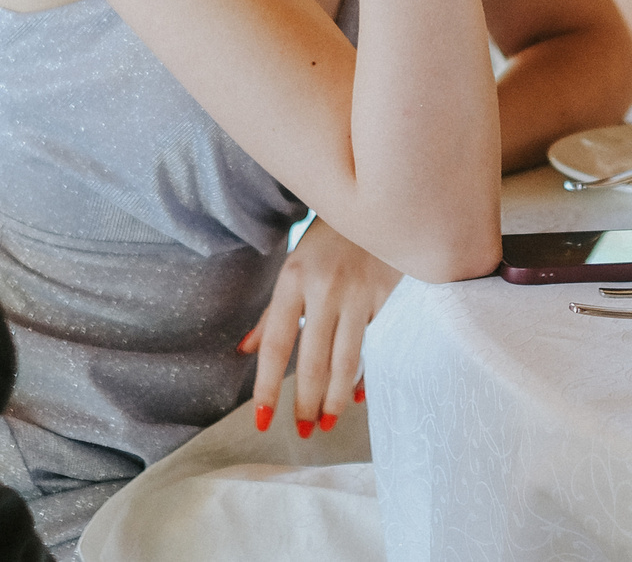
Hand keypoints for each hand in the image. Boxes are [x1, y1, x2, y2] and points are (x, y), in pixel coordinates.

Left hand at [240, 218, 403, 436]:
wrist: (377, 201)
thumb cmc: (329, 238)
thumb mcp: (294, 267)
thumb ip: (273, 314)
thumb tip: (246, 351)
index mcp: (293, 280)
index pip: (276, 344)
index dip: (268, 386)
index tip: (264, 420)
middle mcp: (324, 289)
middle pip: (312, 360)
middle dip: (305, 402)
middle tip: (303, 430)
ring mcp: (357, 293)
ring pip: (346, 360)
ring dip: (335, 398)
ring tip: (326, 423)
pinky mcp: (385, 295)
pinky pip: (373, 345)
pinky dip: (366, 374)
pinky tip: (360, 397)